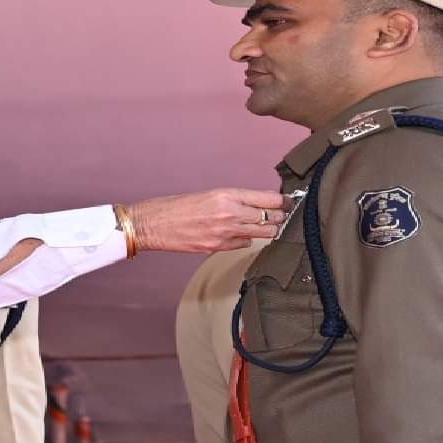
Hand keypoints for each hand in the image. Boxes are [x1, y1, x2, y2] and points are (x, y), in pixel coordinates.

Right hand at [128, 189, 285, 252]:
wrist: (152, 225)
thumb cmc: (174, 207)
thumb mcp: (208, 194)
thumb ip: (234, 200)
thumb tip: (257, 204)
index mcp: (226, 195)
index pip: (268, 199)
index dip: (283, 201)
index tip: (289, 201)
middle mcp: (229, 214)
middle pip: (271, 219)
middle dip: (280, 217)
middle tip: (283, 215)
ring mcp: (225, 234)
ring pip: (262, 234)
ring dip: (268, 230)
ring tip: (269, 226)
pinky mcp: (218, 248)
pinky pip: (243, 244)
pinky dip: (245, 239)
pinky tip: (240, 234)